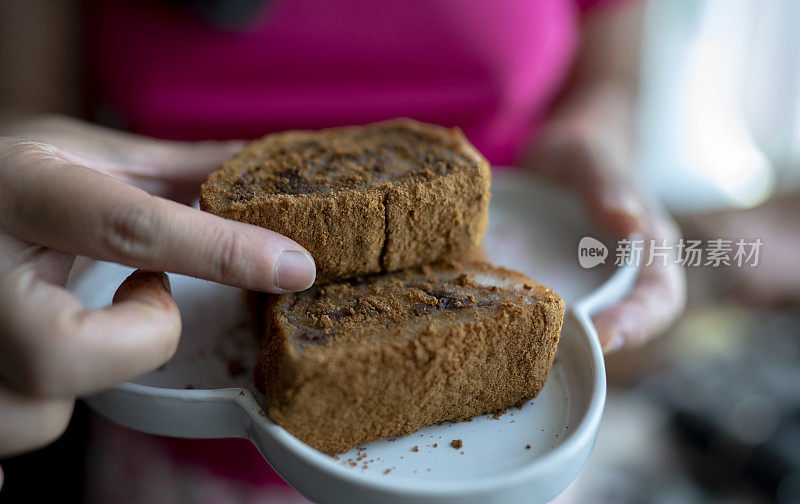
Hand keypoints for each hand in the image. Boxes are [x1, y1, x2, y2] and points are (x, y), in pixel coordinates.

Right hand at [0, 116, 315, 460]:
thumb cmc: (7, 178)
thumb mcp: (80, 153)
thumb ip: (169, 166)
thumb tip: (256, 164)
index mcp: (20, 188)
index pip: (130, 227)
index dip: (223, 252)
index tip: (291, 266)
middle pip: (64, 353)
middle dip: (142, 337)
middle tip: (147, 293)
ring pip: (36, 413)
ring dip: (91, 377)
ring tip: (85, 319)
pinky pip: (16, 429)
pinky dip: (50, 401)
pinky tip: (52, 353)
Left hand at [522, 85, 685, 352]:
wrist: (557, 160)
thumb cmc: (583, 155)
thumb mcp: (590, 159)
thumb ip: (607, 185)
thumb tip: (630, 223)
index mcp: (648, 247)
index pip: (659, 296)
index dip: (637, 321)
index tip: (604, 335)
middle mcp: (621, 278)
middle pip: (623, 326)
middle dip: (593, 346)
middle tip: (557, 357)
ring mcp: (586, 290)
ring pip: (583, 329)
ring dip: (557, 344)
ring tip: (521, 349)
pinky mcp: (554, 292)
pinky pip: (545, 316)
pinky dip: (523, 325)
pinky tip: (492, 326)